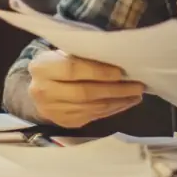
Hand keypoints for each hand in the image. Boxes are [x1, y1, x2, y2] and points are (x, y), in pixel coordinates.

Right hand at [27, 49, 144, 127]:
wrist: (39, 88)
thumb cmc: (57, 64)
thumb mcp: (63, 53)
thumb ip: (83, 56)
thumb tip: (117, 60)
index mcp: (43, 68)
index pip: (72, 70)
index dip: (98, 72)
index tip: (120, 72)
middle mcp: (44, 91)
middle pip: (84, 93)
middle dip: (114, 90)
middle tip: (137, 86)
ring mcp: (53, 111)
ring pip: (91, 108)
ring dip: (117, 102)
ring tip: (136, 94)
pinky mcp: (64, 122)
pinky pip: (93, 116)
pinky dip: (112, 110)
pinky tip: (125, 102)